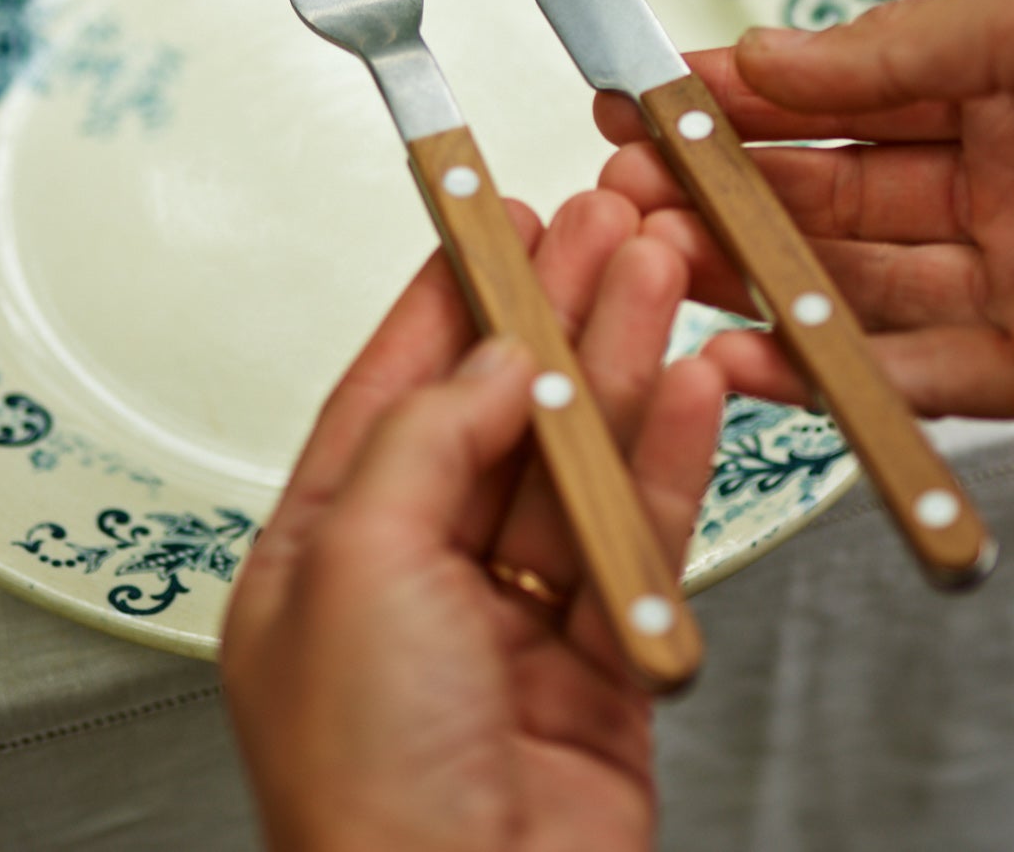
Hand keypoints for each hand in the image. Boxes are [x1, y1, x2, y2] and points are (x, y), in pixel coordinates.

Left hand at [221, 189, 723, 851]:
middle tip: (603, 222)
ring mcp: (513, 621)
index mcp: (323, 557)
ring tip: (659, 266)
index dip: (449, 297)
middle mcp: (418, 581)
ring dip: (621, 358)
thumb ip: (424, 439)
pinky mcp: (602, 660)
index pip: (391, 391)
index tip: (495, 223)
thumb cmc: (370, 792)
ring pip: (577, 456)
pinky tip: (690, 381)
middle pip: (498, 408)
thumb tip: (486, 359)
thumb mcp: (356, 568)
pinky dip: (669, 454)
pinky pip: (638, 532)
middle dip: (554, 307)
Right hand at [595, 0, 1013, 423]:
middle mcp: (993, 188)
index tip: (644, 97)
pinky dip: (829, 368)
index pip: (835, 103)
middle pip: (829, 200)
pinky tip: (744, 349)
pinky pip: (920, 374)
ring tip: (653, 259)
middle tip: (624, 185)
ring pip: (855, 288)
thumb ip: (890, 50)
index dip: (736, 102)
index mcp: (993, 92)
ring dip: (751, 275)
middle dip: (720, 192)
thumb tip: (763, 56)